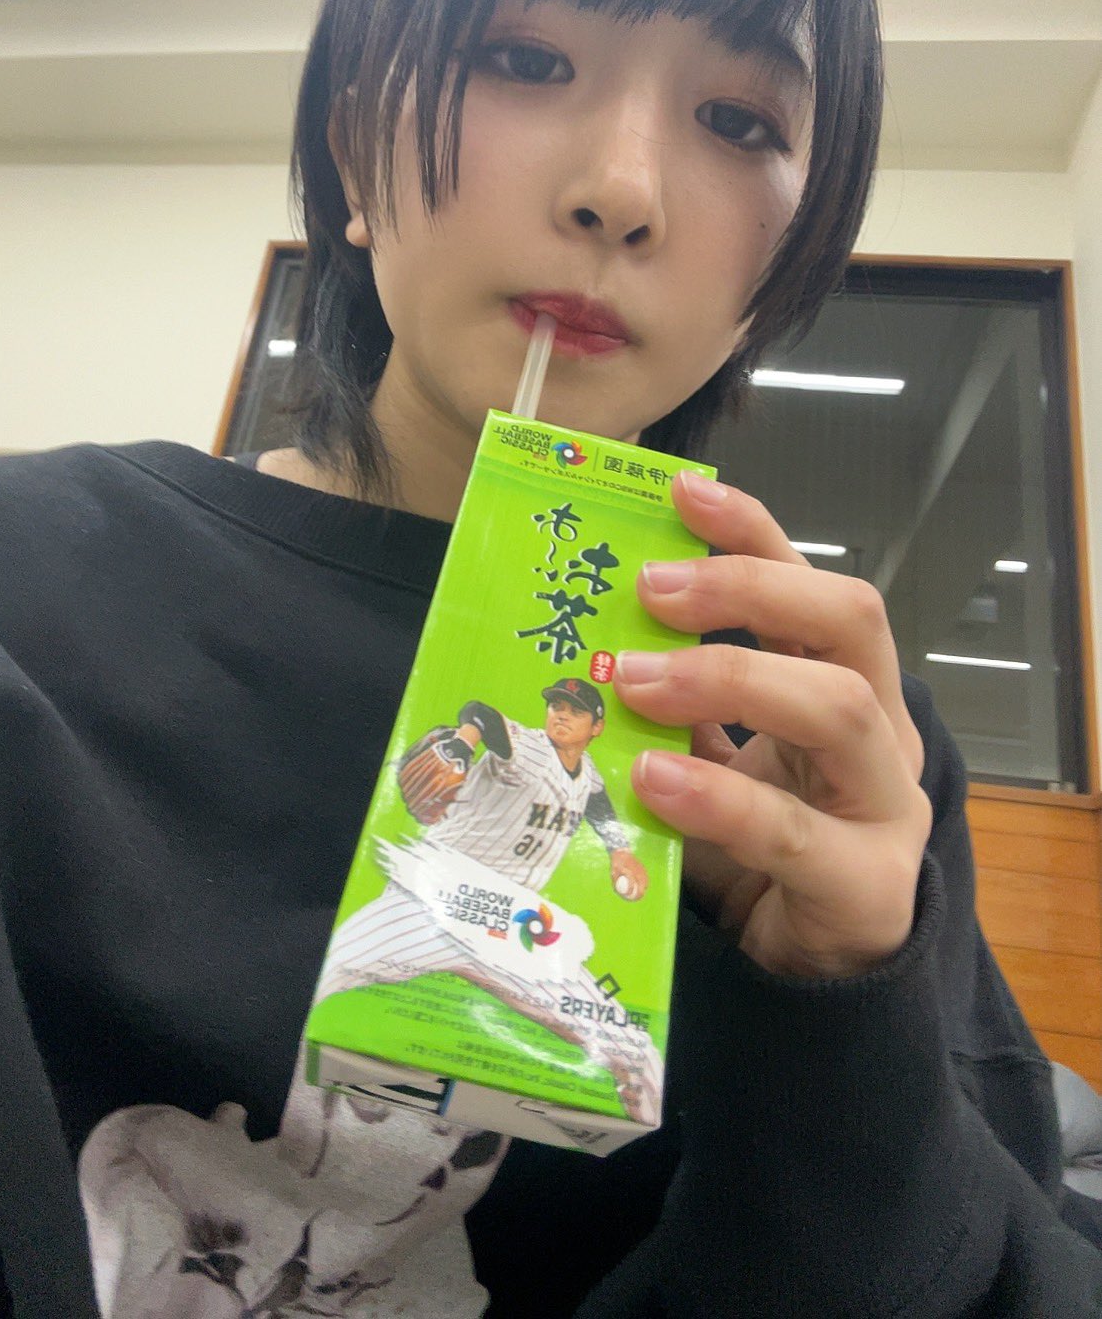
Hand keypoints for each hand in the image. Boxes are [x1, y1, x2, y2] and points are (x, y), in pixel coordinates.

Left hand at [609, 848, 648, 900]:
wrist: (622, 852)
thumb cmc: (617, 863)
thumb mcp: (613, 872)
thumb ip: (615, 882)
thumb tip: (618, 892)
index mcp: (629, 872)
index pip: (631, 885)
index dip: (629, 891)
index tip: (627, 896)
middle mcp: (637, 871)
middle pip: (641, 886)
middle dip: (639, 894)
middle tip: (636, 899)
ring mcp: (641, 870)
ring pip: (645, 883)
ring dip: (643, 889)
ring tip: (640, 895)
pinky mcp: (643, 868)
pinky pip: (646, 878)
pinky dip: (644, 884)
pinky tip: (642, 888)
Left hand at [614, 471, 930, 980]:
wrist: (806, 975)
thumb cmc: (754, 853)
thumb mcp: (711, 758)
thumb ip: (674, 705)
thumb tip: (581, 638)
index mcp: (845, 685)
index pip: (812, 583)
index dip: (753, 531)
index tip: (681, 492)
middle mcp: (882, 731)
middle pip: (849, 622)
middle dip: (747, 590)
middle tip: (650, 588)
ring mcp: (885, 808)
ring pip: (838, 710)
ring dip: (729, 678)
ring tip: (635, 679)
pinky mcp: (868, 886)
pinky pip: (795, 831)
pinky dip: (718, 796)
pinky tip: (653, 778)